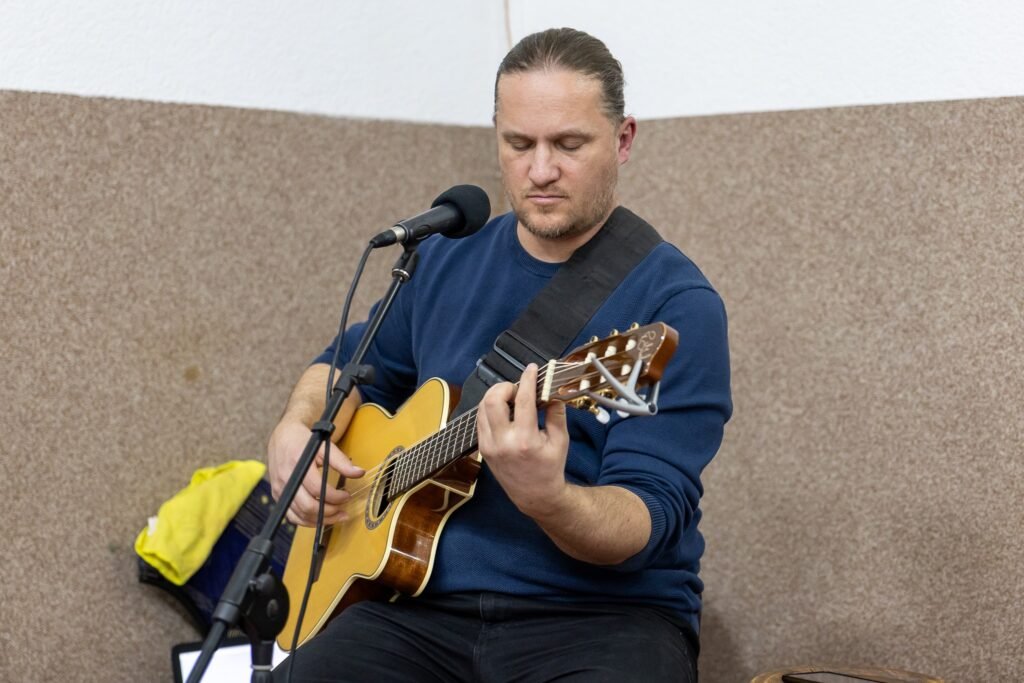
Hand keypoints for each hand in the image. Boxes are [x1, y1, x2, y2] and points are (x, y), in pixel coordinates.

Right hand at [267, 418, 363, 526]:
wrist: (282, 438)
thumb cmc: (304, 441)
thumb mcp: (324, 446)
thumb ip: (341, 461)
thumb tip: (359, 473)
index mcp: (299, 466)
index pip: (318, 489)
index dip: (335, 496)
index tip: (347, 495)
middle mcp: (287, 480)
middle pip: (308, 506)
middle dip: (329, 511)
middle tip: (343, 509)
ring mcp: (280, 490)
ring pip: (300, 515)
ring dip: (321, 520)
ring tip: (337, 516)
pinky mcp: (277, 495)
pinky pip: (291, 516)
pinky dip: (307, 521)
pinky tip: (320, 518)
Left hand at [476, 363, 570, 519]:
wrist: (535, 495)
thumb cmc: (550, 468)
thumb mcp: (561, 440)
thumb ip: (556, 413)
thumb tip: (552, 391)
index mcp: (525, 440)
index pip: (523, 400)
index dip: (527, 380)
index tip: (532, 369)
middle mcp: (503, 443)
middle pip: (492, 400)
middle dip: (504, 387)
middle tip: (517, 388)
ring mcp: (489, 446)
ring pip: (482, 408)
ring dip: (496, 397)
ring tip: (511, 399)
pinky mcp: (483, 449)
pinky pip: (480, 421)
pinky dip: (490, 410)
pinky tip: (504, 411)